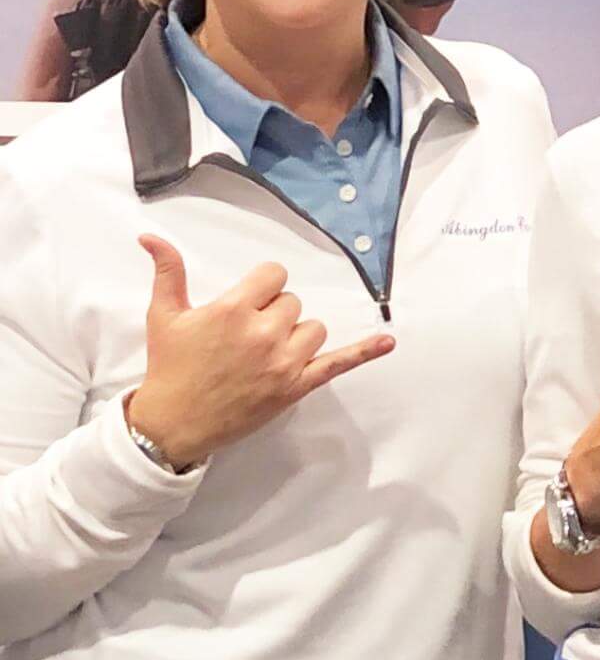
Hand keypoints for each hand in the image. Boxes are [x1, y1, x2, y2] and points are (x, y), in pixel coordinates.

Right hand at [125, 236, 393, 467]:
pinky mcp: (297, 386)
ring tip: (268, 350)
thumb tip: (152, 237)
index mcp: (234, 309)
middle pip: (293, 302)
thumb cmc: (170, 367)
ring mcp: (284, 361)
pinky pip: (339, 363)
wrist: (175, 422)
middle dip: (274, 313)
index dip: (262, 286)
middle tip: (246, 334)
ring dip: (297, 334)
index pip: (274, 276)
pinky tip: (388, 341)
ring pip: (314, 328)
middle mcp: (264, 332)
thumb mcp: (164, 315)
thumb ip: (167, 272)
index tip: (249, 301)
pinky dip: (365, 352)